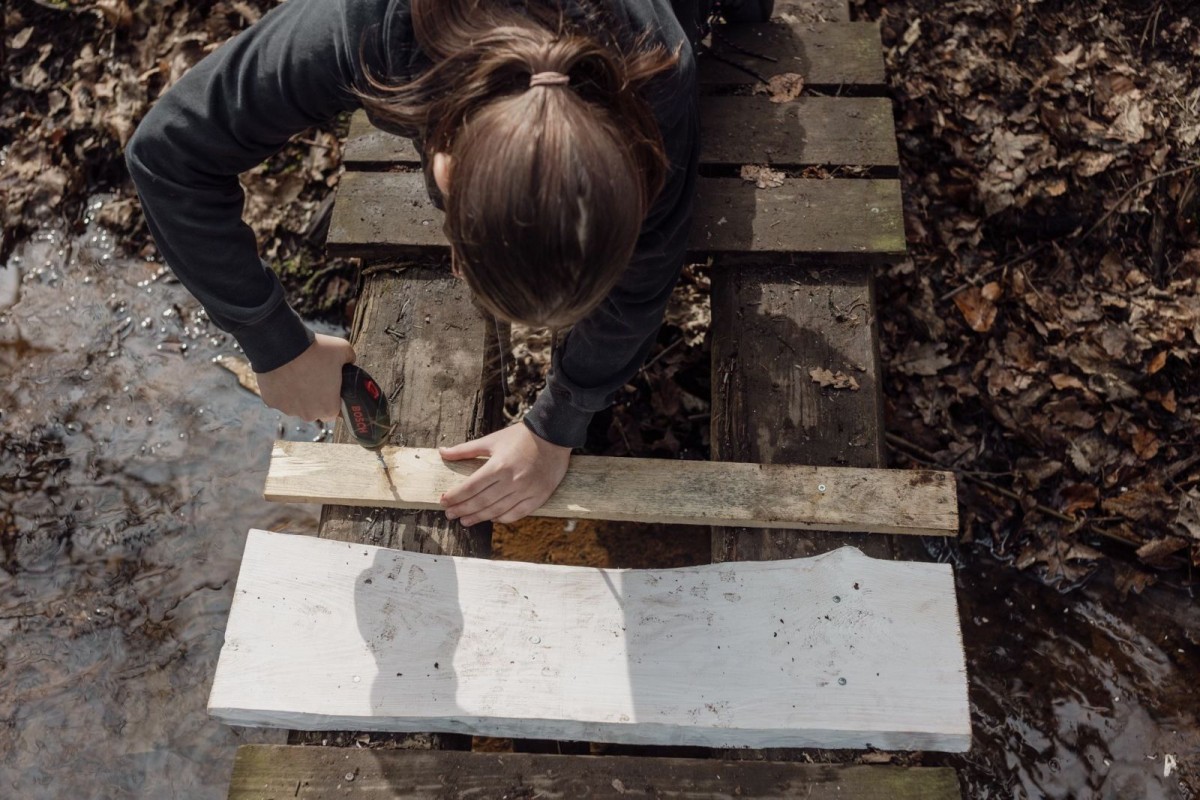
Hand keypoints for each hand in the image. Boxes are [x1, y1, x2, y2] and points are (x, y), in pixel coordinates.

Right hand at [255, 333, 354, 420]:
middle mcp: (308, 415)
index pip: (334, 410)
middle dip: (315, 397)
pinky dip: (281, 388)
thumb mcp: (343, 349)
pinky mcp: (271, 401)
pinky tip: (283, 373)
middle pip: (314, 410)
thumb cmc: (315, 350)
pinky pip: (279, 397)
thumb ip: (350, 359)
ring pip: (296, 405)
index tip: (330, 387)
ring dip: (297, 394)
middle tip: (314, 377)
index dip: (333, 398)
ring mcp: (288, 409)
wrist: (282, 345)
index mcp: (329, 408)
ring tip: (297, 373)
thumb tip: (349, 361)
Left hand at [438, 424, 571, 525]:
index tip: (444, 500)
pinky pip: (517, 514)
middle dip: (463, 509)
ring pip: (497, 511)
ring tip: (465, 521)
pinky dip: (502, 518)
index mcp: (499, 466)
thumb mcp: (492, 440)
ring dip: (478, 518)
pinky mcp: (539, 497)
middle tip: (450, 514)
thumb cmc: (521, 436)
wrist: (554, 436)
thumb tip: (442, 452)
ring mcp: (527, 491)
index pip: (471, 487)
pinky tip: (491, 518)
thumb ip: (466, 450)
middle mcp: (512, 481)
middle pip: (481, 502)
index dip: (455, 496)